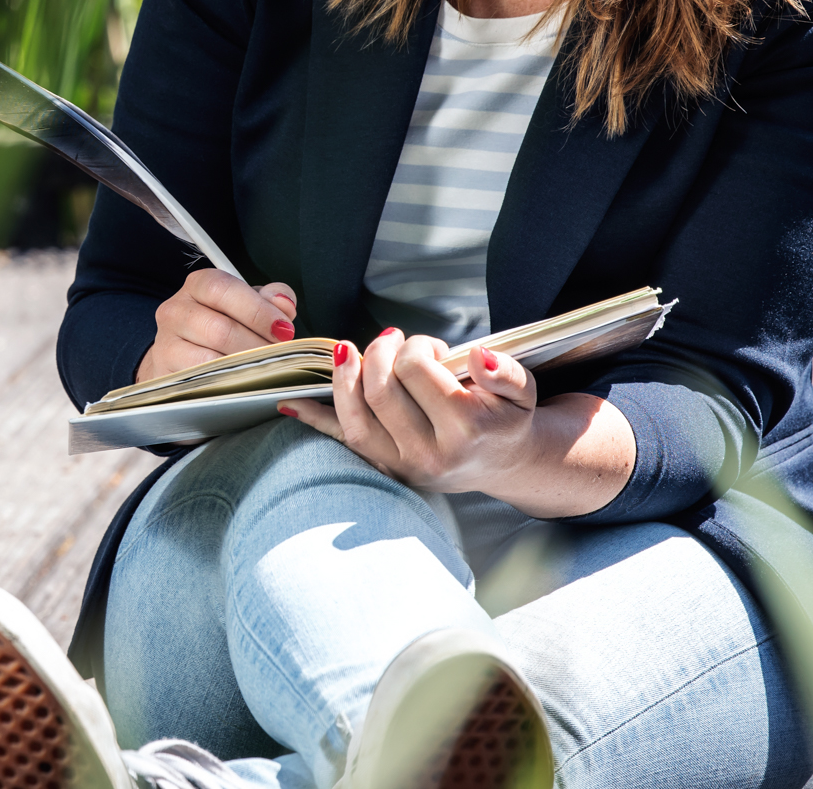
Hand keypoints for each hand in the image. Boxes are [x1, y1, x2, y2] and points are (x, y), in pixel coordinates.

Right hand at [136, 270, 297, 381]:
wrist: (181, 354)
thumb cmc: (222, 324)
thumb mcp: (247, 303)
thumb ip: (270, 298)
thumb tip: (284, 304)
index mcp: (198, 285)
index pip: (223, 289)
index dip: (257, 310)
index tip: (283, 329)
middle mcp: (176, 310)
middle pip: (219, 328)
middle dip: (256, 346)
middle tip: (278, 356)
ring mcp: (166, 342)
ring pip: (210, 359)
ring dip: (244, 367)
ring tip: (264, 369)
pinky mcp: (164, 372)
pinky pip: (201, 381)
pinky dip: (227, 383)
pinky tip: (243, 382)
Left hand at [286, 329, 539, 494]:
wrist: (502, 463)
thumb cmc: (505, 417)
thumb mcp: (521, 391)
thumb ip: (504, 371)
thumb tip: (476, 356)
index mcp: (466, 428)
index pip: (415, 370)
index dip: (416, 346)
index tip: (430, 347)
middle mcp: (430, 453)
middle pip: (380, 390)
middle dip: (380, 353)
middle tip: (393, 341)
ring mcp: (403, 466)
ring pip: (355, 418)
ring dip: (344, 376)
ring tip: (348, 351)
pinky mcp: (384, 470)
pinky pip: (342, 442)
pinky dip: (315, 420)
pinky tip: (291, 402)